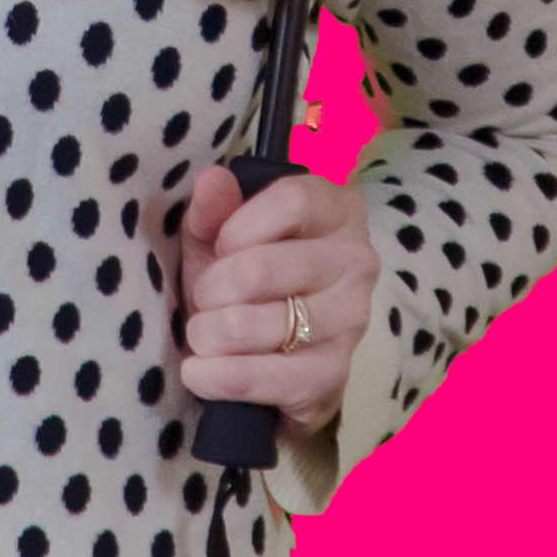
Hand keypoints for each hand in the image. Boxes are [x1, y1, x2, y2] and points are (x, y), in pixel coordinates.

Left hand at [164, 163, 378, 443]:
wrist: (279, 357)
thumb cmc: (250, 284)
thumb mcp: (225, 237)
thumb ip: (216, 207)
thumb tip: (212, 180)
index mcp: (338, 212)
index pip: (291, 201)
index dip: (238, 226)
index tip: (221, 246)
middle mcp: (357, 262)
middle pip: (260, 269)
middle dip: (210, 289)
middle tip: (204, 298)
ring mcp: (351, 320)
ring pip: (253, 324)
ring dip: (208, 333)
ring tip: (203, 333)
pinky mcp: (332, 373)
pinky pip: (258, 376)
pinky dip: (216, 376)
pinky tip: (200, 371)